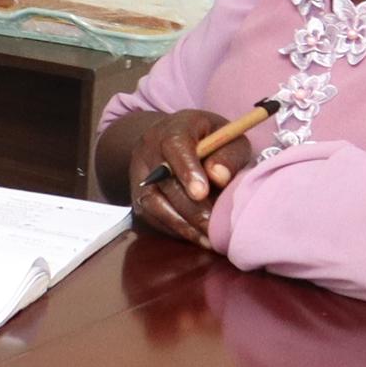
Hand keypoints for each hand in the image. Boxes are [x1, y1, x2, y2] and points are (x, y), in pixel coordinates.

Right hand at [112, 108, 250, 246]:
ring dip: (180, 223)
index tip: (201, 193)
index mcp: (173, 128)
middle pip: (163, 179)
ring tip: (207, 238)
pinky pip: (149, 214)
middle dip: (189, 206)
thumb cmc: (211, 141)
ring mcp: (139, 172)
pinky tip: (195, 237)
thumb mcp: (229, 139)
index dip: (186, 169)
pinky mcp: (136, 193)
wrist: (175, 142)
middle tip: (213, 226)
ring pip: (151, 200)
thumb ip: (228, 155)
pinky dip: (173, 228)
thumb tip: (219, 177)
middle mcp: (148, 148)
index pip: (174, 146)